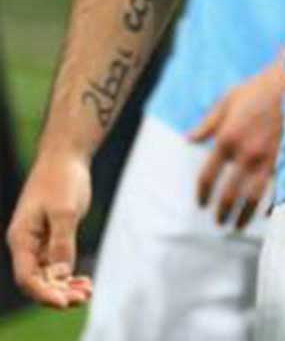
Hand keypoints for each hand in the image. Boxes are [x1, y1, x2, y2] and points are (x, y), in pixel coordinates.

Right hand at [7, 150, 93, 308]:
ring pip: (47, 275)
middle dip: (57, 293)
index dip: (44, 293)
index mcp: (21, 238)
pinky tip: (85, 282)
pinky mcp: (51, 238)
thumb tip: (61, 274)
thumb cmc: (62, 179)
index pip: (27, 277)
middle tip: (83, 298)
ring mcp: (38, 243)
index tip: (64, 302)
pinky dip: (69, 275)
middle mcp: (26, 244)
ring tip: (87, 292)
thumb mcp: (65, 211)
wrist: (66, 157)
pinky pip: (56, 265)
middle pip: (36, 280)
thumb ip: (62, 243)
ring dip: (64, 287)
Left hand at [189, 59, 284, 229]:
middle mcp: (244, 154)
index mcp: (226, 139)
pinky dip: (272, 204)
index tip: (202, 204)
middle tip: (220, 222)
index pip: (207, 177)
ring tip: (239, 226)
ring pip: (252, 198)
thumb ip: (208, 123)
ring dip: (243, 216)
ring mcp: (267, 158)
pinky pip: (278, 189)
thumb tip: (189, 139)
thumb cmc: (260, 87)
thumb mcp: (228, 100)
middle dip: (222, 212)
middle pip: (228, 194)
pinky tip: (268, 213)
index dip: (203, 195)